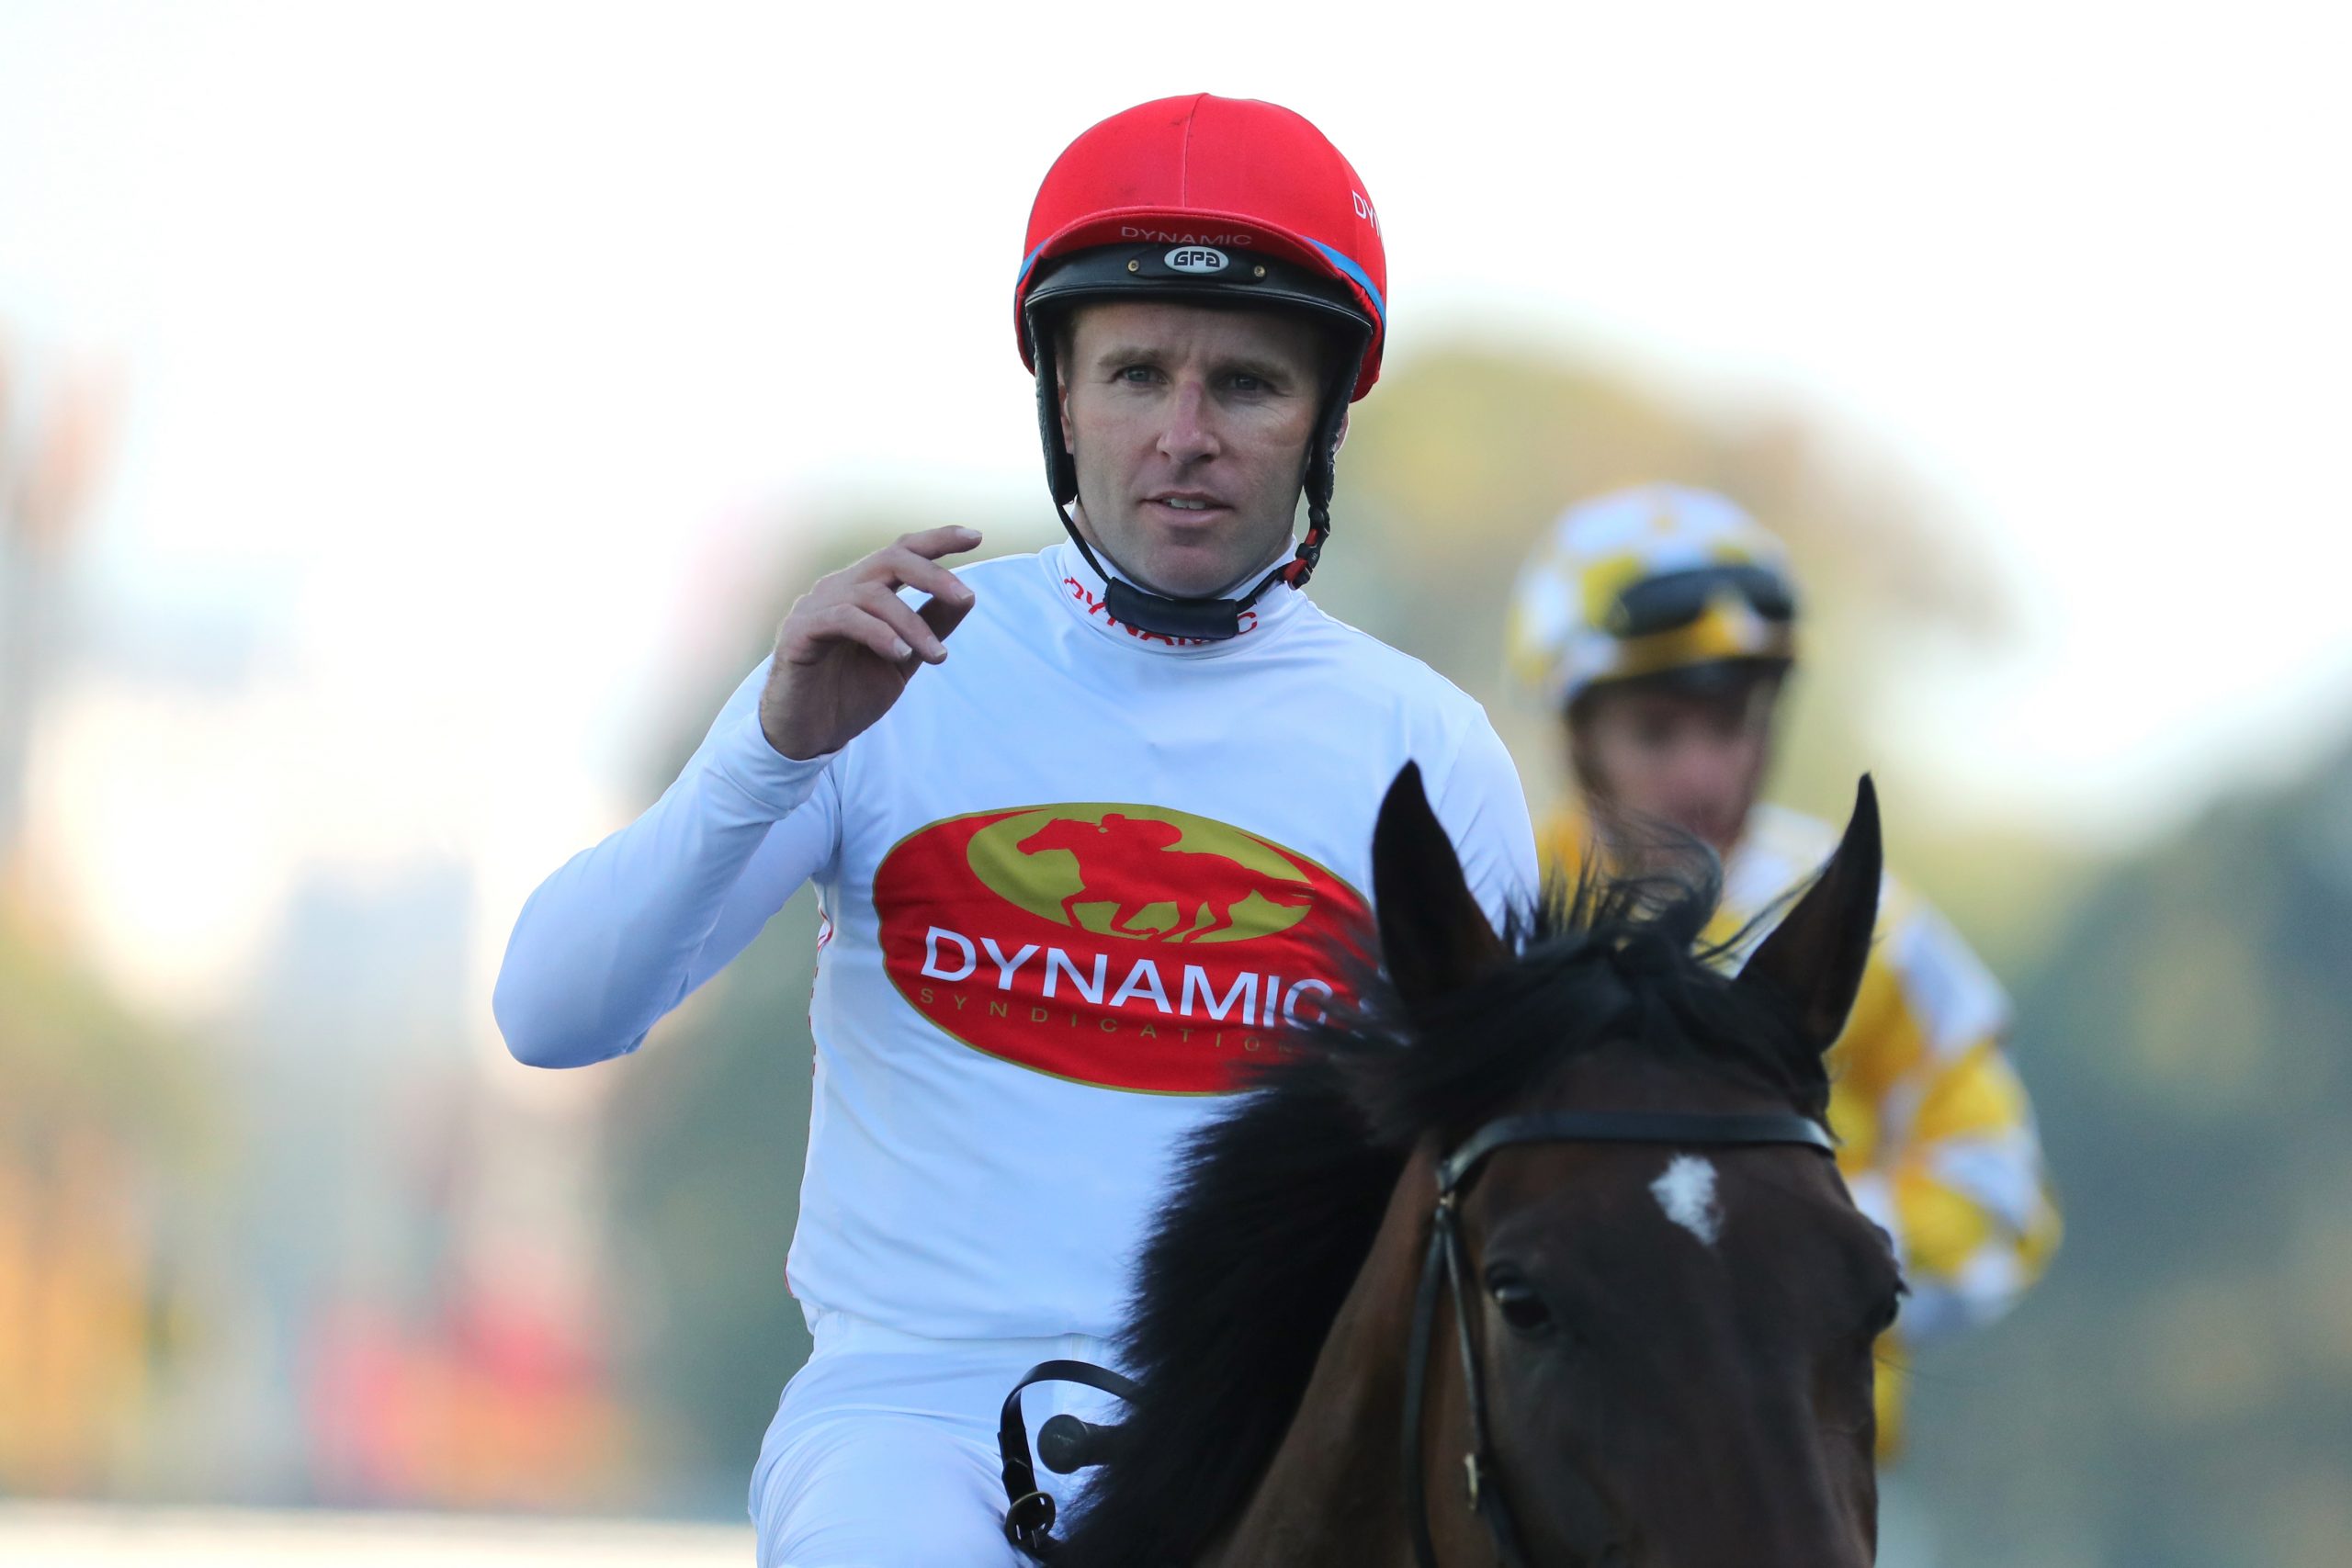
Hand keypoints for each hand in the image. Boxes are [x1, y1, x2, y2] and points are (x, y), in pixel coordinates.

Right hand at [759, 526, 980, 759]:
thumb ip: (929, 628)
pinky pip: (844, 619)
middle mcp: (839, 589)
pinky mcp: (799, 632)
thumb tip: (967, 598)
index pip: (901, 552)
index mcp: (863, 590)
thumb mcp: (903, 659)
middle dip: (934, 575)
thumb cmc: (850, 693)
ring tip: (937, 656)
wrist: (806, 734)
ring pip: (873, 594)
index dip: (937, 540)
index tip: (976, 537)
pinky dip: (879, 634)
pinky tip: (901, 655)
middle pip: (891, 559)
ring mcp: (815, 606)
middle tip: (966, 598)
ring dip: (912, 624)